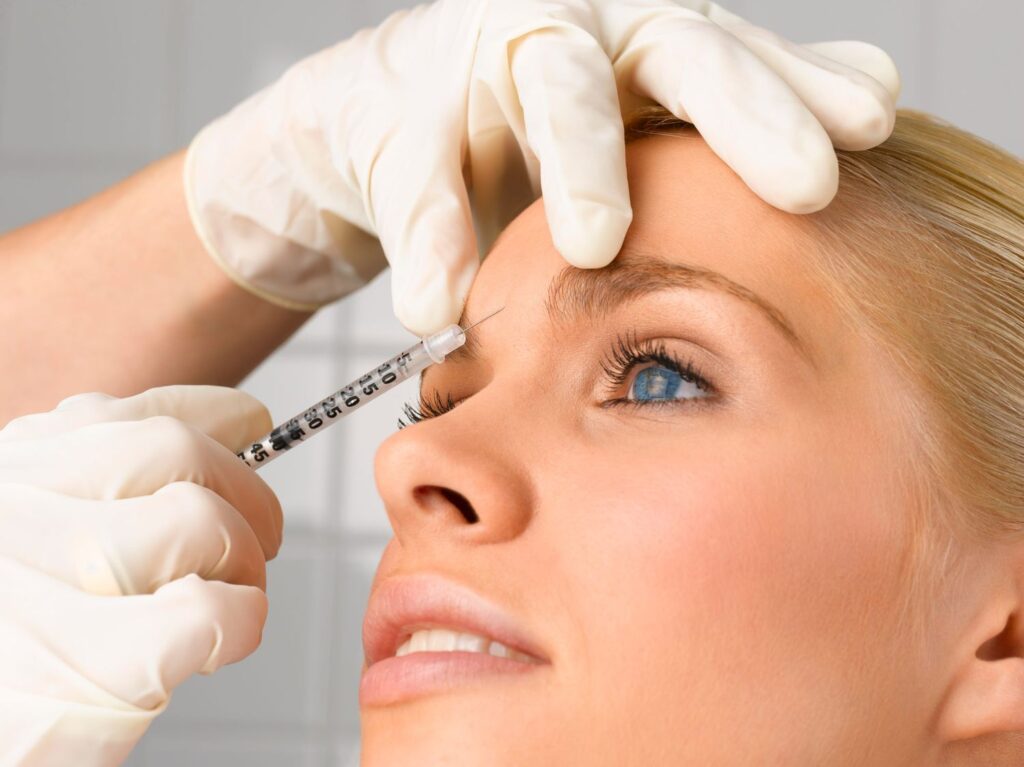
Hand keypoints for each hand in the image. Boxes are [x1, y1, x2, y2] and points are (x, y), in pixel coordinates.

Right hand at [0, 386, 282, 765]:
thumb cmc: (20, 651)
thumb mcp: (40, 539)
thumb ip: (111, 482)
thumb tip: (238, 426)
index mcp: (10, 474)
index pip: (132, 410)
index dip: (215, 415)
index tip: (251, 424)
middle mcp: (13, 509)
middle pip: (175, 450)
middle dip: (247, 494)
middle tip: (258, 542)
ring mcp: (42, 583)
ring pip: (201, 522)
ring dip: (241, 566)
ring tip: (228, 602)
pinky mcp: (86, 668)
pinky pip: (210, 610)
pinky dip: (239, 622)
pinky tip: (217, 648)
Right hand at [185, 0, 898, 335]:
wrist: (368, 125)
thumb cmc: (521, 128)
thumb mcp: (634, 118)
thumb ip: (744, 104)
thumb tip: (874, 95)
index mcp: (638, 41)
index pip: (734, 60)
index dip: (800, 93)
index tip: (873, 134)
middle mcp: (572, 33)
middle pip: (668, 52)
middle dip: (738, 112)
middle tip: (806, 185)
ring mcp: (477, 64)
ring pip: (549, 92)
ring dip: (581, 163)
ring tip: (599, 241)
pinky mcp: (389, 117)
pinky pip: (414, 180)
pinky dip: (429, 239)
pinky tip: (435, 303)